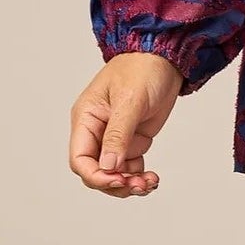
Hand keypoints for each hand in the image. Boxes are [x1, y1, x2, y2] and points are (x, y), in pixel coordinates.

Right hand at [68, 52, 184, 196]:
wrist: (164, 58)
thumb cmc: (142, 69)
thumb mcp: (129, 101)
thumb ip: (118, 134)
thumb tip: (108, 166)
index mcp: (86, 119)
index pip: (80, 159)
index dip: (96, 176)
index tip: (118, 180)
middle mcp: (96, 131)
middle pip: (96, 171)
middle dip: (115, 183)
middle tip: (139, 185)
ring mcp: (114, 138)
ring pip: (113, 173)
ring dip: (130, 184)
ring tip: (150, 182)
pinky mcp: (131, 140)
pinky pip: (129, 168)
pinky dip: (139, 177)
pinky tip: (152, 178)